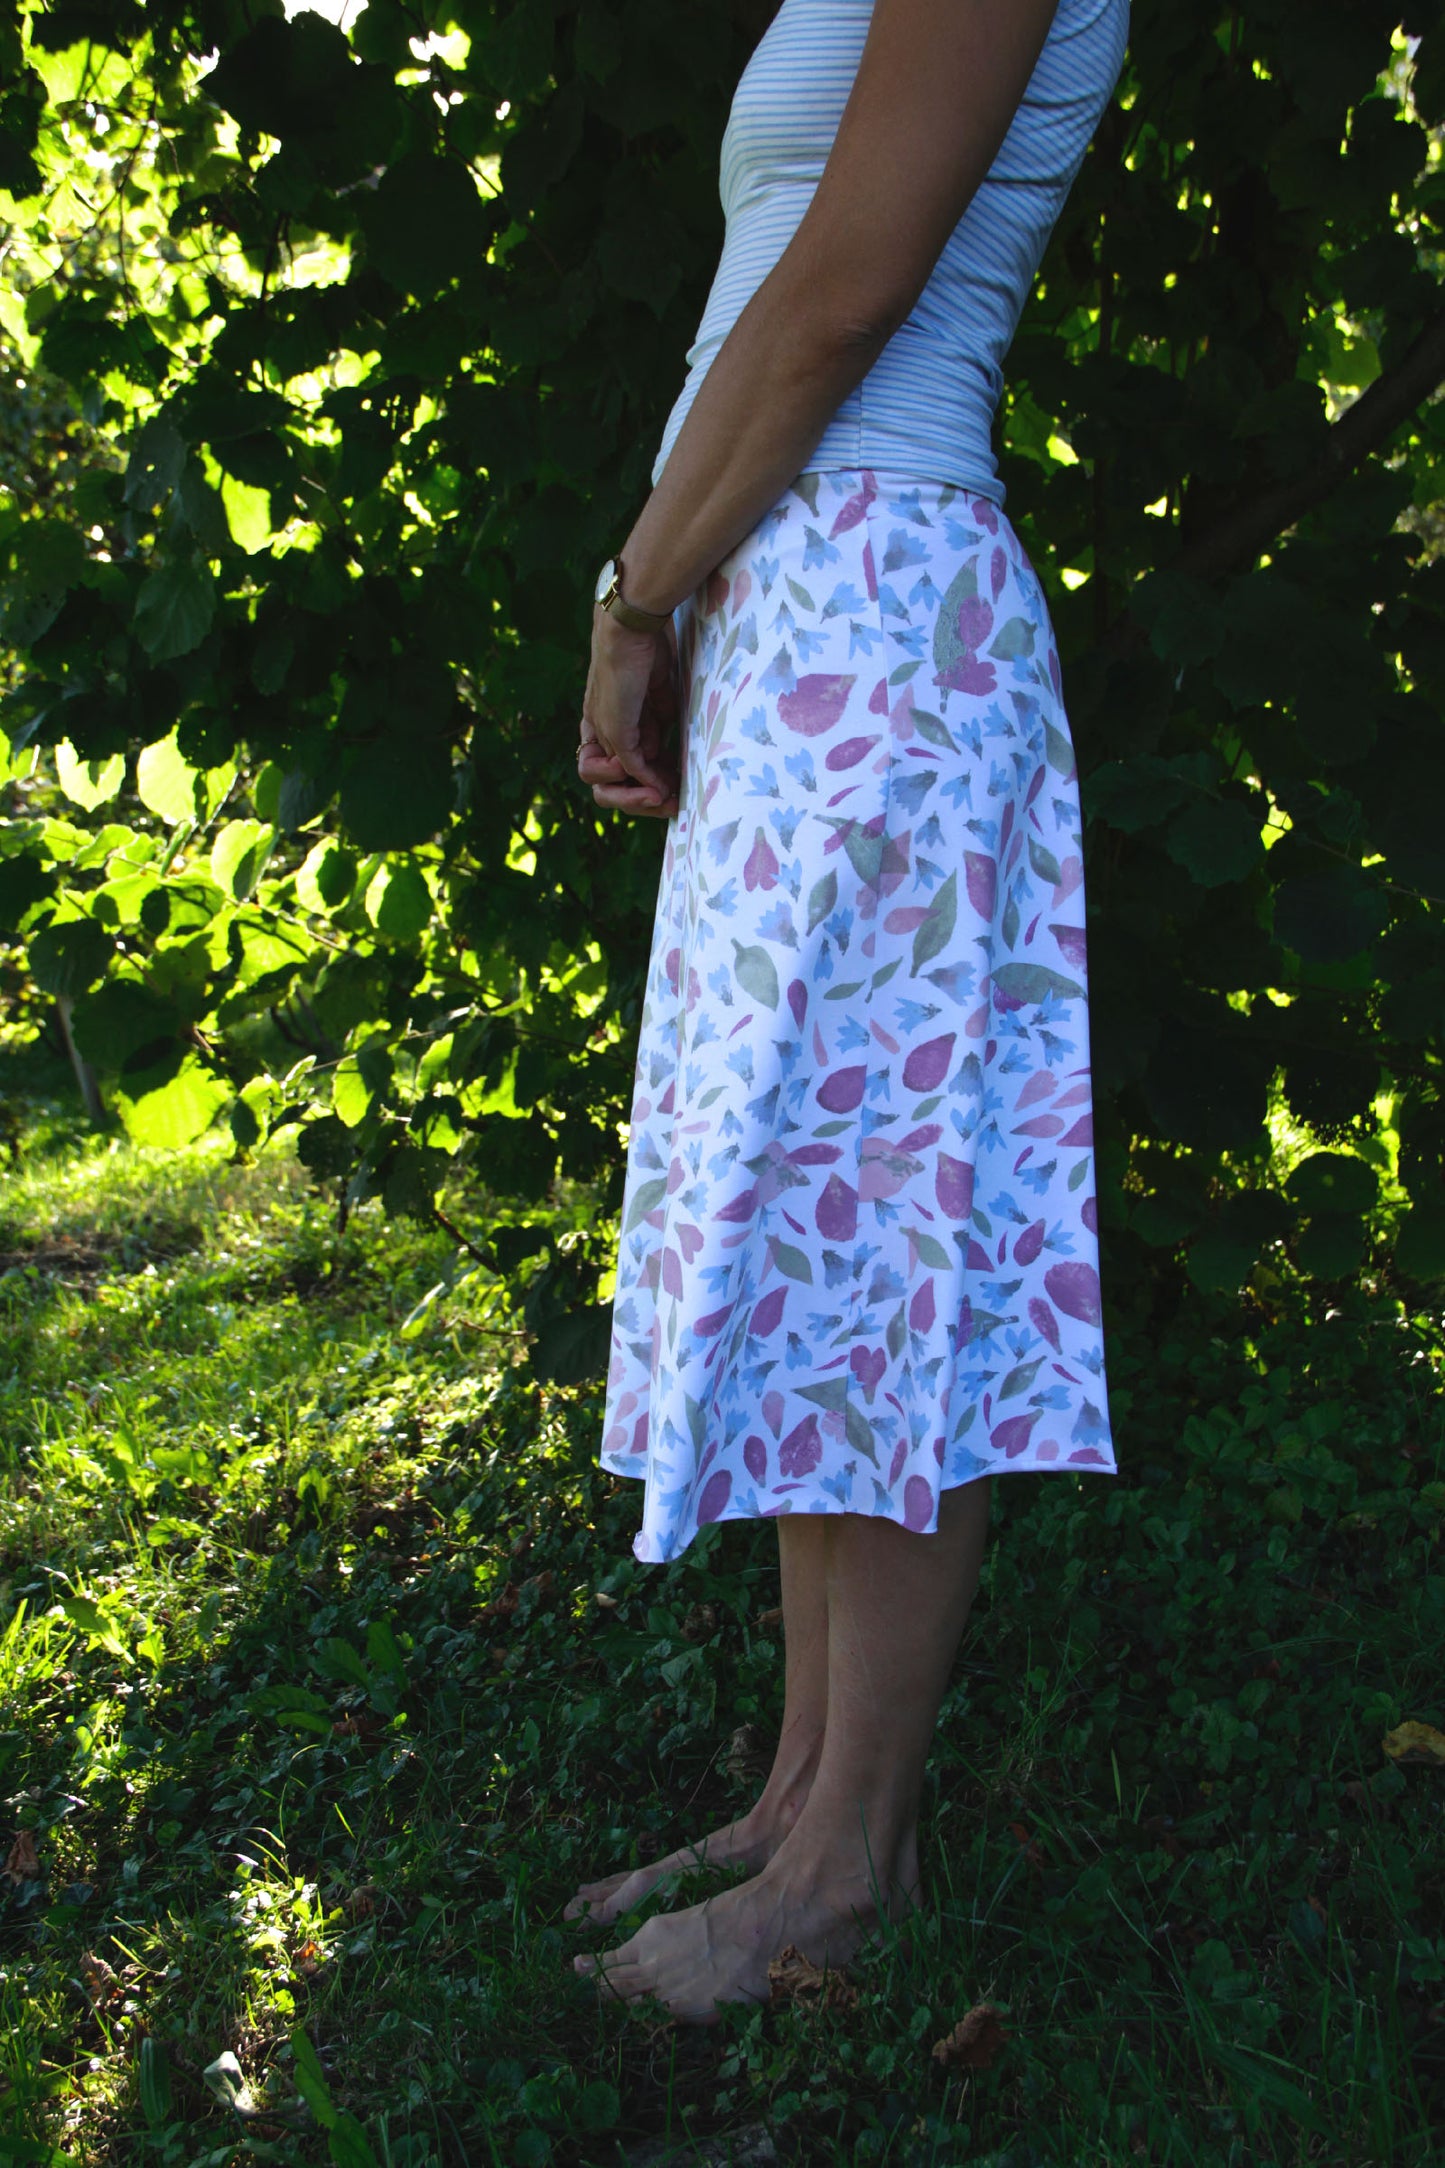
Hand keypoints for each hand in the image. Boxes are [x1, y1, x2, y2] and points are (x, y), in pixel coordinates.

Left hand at [578, 607, 680, 819]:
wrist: (633, 624)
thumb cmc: (648, 651)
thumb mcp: (657, 698)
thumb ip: (655, 726)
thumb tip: (660, 757)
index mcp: (609, 725)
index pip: (618, 770)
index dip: (644, 787)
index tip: (673, 789)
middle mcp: (601, 731)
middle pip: (607, 785)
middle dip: (639, 800)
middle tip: (669, 803)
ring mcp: (604, 729)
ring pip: (608, 783)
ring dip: (637, 795)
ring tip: (663, 796)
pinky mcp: (613, 726)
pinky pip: (627, 765)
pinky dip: (645, 780)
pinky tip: (662, 786)